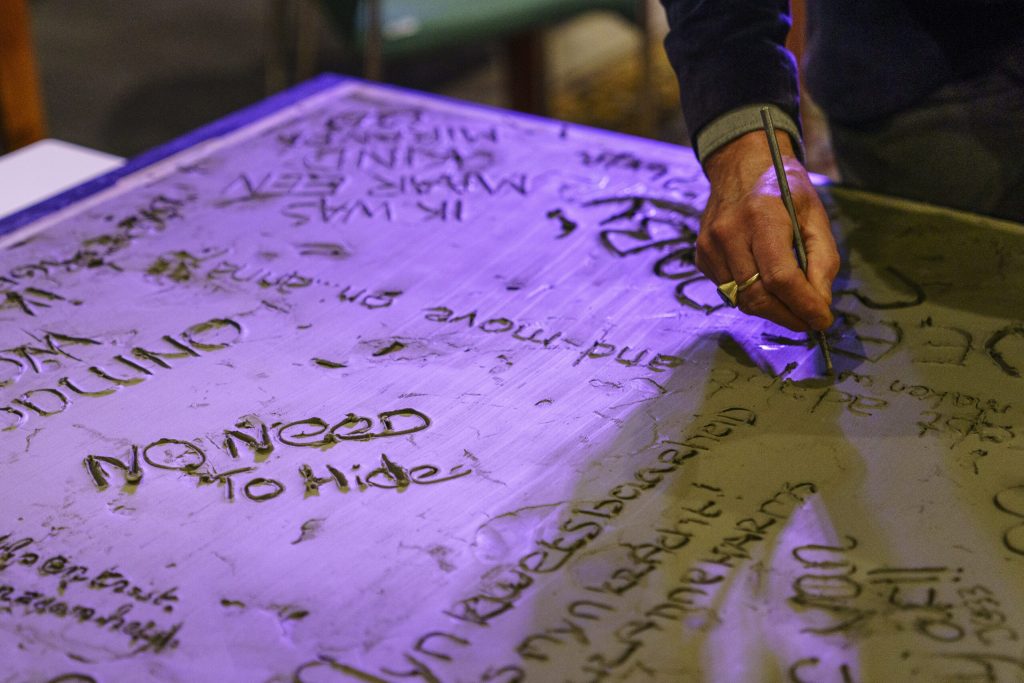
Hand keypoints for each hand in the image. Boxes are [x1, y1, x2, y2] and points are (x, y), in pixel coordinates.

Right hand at [697, 131, 838, 331]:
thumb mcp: (815, 214)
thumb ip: (822, 259)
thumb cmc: (784, 188)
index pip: (781, 277)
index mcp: (762, 217)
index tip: (822, 320)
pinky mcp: (702, 255)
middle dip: (788, 316)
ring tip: (791, 306)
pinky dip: (751, 296)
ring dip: (771, 310)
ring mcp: (709, 246)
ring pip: (741, 300)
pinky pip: (728, 291)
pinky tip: (765, 284)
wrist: (741, 165)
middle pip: (758, 295)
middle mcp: (728, 232)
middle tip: (809, 321)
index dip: (803, 305)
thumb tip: (819, 302)